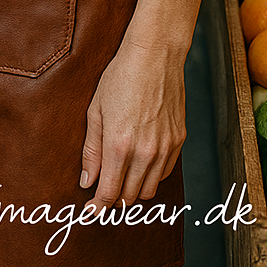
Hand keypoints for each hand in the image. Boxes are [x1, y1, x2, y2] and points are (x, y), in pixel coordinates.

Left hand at [80, 36, 185, 208]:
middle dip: (114, 199)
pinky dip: (150, 177)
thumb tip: (87, 181)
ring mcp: (165, 149)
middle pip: (129, 196)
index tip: (91, 210)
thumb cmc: (120, 78)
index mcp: (119, 145)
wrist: (155, 56)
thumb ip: (91, 149)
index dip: (98, 206)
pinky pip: (164, 173)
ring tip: (120, 179)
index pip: (109, 192)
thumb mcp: (95, 110)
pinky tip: (139, 164)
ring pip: (149, 190)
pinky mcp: (179, 142)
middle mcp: (145, 153)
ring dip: (133, 191)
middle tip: (103, 191)